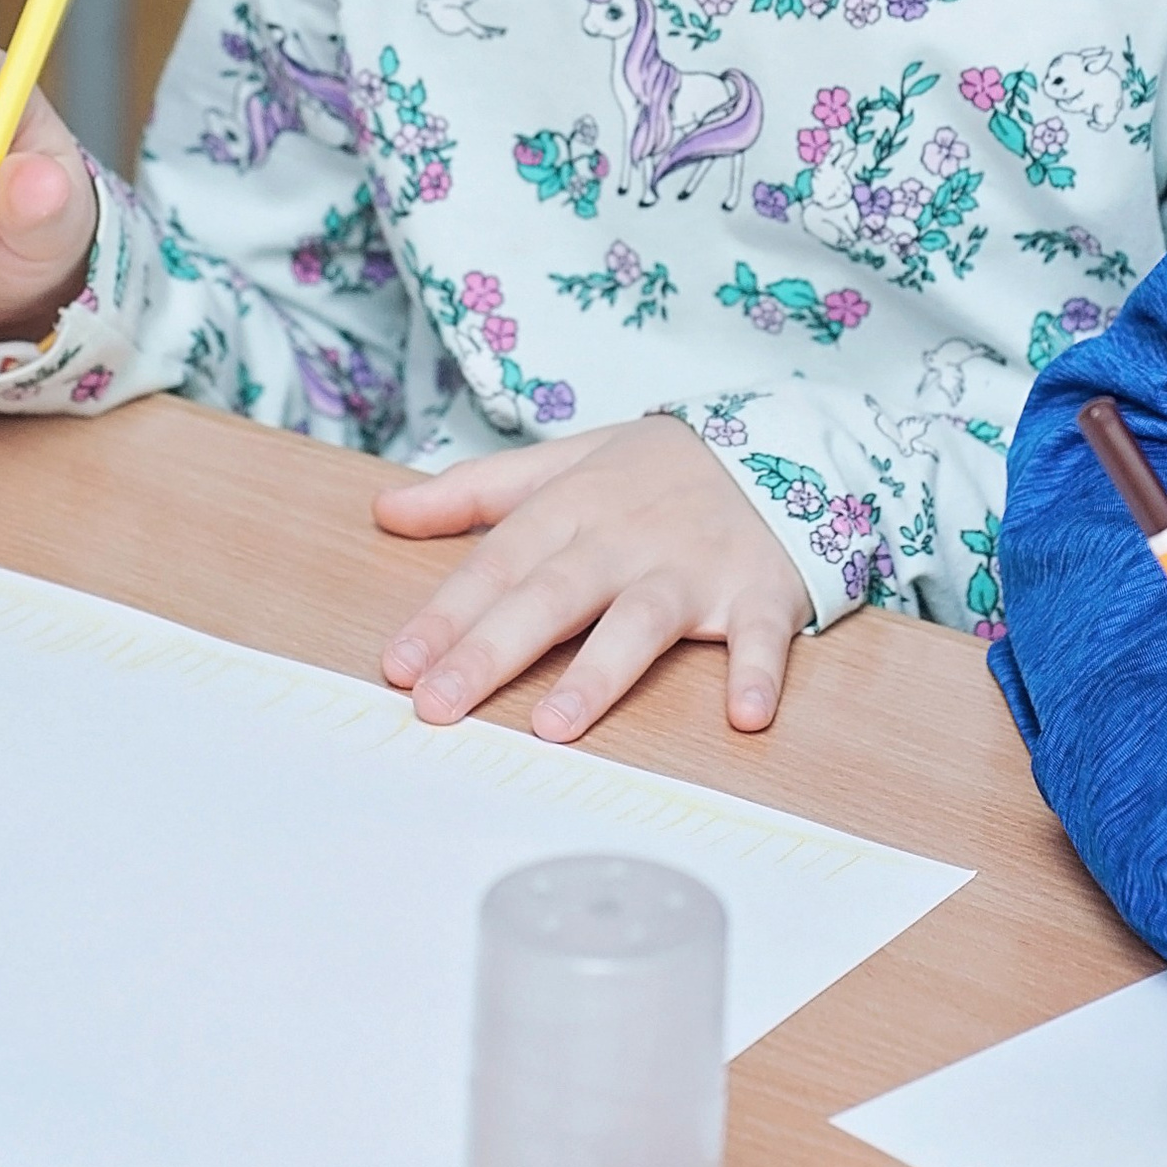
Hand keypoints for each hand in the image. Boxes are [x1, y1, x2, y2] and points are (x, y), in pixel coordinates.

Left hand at [374, 414, 810, 740]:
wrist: (780, 441)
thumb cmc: (656, 469)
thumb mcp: (564, 461)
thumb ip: (475, 489)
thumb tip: (386, 511)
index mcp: (574, 506)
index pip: (499, 563)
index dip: (447, 615)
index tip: (398, 666)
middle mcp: (627, 538)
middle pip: (553, 595)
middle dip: (493, 651)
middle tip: (438, 707)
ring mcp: (695, 567)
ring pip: (641, 620)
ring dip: (601, 671)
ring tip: (555, 725)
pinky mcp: (760, 591)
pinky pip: (759, 635)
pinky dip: (756, 672)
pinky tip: (743, 715)